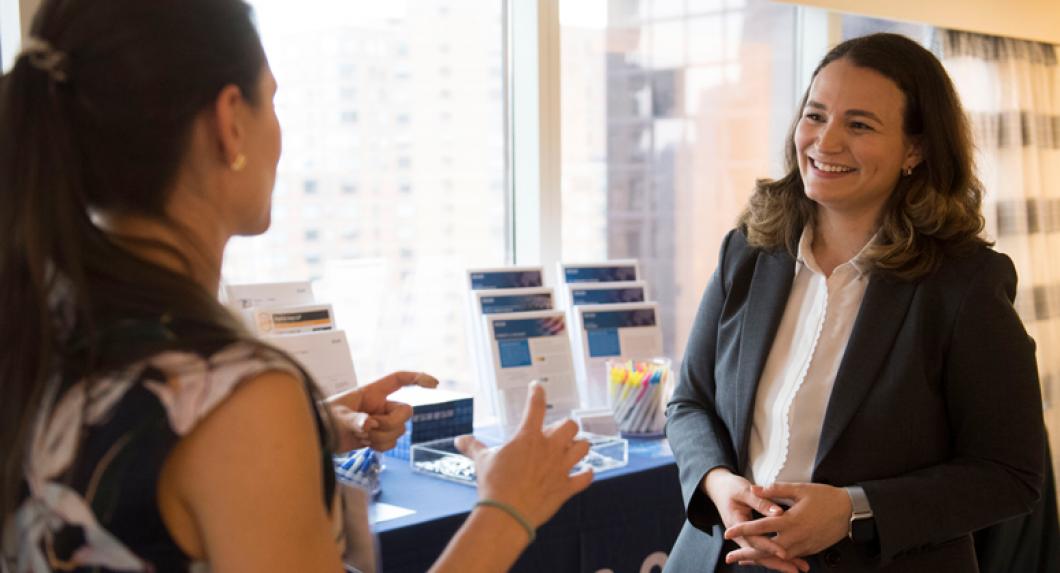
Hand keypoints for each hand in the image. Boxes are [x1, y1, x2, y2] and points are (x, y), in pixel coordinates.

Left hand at [326, 371, 437, 451]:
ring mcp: (381, 421)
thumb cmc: (325, 419)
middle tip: (369, 428)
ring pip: (399, 431)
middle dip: (390, 423)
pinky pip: (392, 443)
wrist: (319, 438)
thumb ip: (354, 420)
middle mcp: (380, 405)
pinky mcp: (379, 436)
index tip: (434, 384)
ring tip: (361, 437)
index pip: (400, 380)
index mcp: (372, 392)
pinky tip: (364, 444)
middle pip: (405, 412)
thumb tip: (370, 424)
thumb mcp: (337, 417)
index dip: (418, 378)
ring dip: (381, 438)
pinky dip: (380, 446)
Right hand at [455, 382, 593, 527]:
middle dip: (566, 427)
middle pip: (570, 426)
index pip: (536, 406)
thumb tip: (459, 439)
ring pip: (583, 448)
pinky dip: (587, 474)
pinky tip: (586, 471)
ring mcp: (560, 468)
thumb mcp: (482, 461)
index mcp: (528, 438)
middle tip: (556, 434)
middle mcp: (549, 449)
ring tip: (572, 449)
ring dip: (579, 446)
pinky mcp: (566, 487)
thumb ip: (473, 447)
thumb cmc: (494, 485)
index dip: (537, 392)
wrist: (507, 513)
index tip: (537, 387)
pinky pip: (586, 477)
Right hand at [702, 469, 808, 572]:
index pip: (753, 539)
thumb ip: (761, 501)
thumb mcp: (744, 491)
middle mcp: (739, 535)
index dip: (769, 546)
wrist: (718, 488)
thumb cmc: (731, 487)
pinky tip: (791, 561)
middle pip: (758, 553)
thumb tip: (779, 513)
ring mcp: (744, 537)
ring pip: (761, 554)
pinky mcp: (751, 537)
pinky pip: (763, 549)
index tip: (784, 553)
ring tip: (797, 568)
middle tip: (795, 569)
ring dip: (778, 563)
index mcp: (735, 523)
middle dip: (777, 562)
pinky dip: (775, 556)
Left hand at [724, 482, 850, 560]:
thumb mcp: (800, 489)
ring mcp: (803, 546)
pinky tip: (765, 559)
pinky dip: (775, 560)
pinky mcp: (809, 550)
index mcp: (790, 521)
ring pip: (776, 557)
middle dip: (746, 554)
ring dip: (759, 559)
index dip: (742, 530)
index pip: (760, 527)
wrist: (850, 512)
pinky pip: (789, 558)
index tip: (728, 533)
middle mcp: (795, 537)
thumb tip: (754, 488)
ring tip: (742, 560)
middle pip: (765, 550)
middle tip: (729, 558)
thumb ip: (775, 489)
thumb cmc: (825, 498)